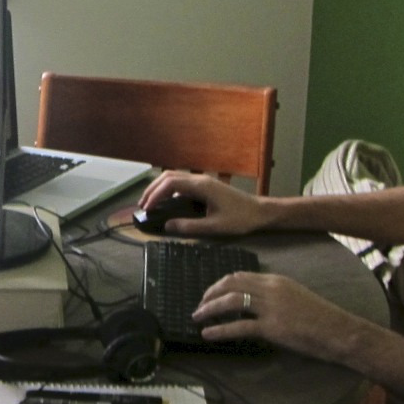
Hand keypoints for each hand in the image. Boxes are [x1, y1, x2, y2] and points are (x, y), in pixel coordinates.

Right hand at [138, 171, 266, 236]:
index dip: (155, 195)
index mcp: (201, 186)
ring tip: (150, 203)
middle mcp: (200, 179)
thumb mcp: (215, 227)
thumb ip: (190, 227)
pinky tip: (167, 203)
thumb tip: (167, 226)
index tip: (147, 209)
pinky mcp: (206, 186)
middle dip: (153, 189)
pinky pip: (182, 183)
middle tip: (143, 205)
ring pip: (175, 177)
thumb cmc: (240, 219)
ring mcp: (203, 181)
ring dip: (160, 188)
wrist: (260, 211)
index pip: (170, 184)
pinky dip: (169, 189)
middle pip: (169, 176)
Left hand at [190, 269, 359, 359]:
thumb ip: (274, 296)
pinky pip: (239, 326)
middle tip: (198, 305)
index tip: (210, 294)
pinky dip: (219, 330)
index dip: (220, 284)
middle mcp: (271, 289)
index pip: (240, 276)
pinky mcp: (272, 327)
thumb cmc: (321, 318)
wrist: (340, 331)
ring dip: (209, 309)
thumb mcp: (296, 297)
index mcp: (276, 280)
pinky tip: (208, 334)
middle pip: (231, 284)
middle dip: (209, 294)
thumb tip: (252, 304)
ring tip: (198, 318)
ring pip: (231, 301)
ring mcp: (271, 307)